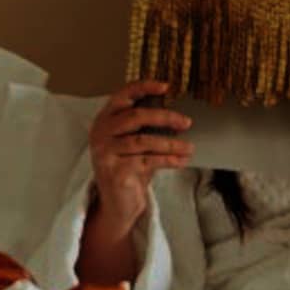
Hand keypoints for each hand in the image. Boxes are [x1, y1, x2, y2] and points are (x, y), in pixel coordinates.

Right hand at [89, 81, 193, 234]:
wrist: (116, 203)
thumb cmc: (128, 168)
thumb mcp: (134, 144)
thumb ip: (145, 128)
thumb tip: (176, 115)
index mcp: (104, 120)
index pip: (122, 96)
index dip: (144, 87)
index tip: (166, 86)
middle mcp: (100, 133)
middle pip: (136, 117)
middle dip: (166, 118)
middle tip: (186, 122)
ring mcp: (105, 152)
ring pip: (144, 141)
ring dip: (171, 144)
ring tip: (189, 148)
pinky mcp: (115, 171)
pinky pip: (148, 161)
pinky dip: (168, 160)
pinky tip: (181, 161)